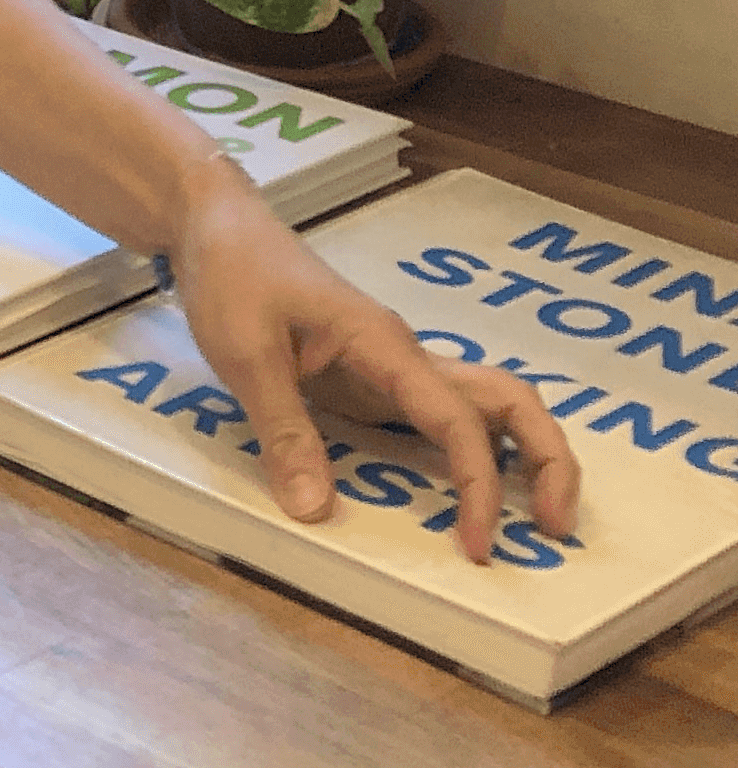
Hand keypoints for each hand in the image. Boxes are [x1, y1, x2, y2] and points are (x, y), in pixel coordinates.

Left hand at [168, 165, 581, 561]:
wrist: (213, 222)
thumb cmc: (232, 272)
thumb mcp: (245, 353)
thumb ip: (283, 429)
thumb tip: (315, 510)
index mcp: (384, 344)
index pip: (458, 420)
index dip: (479, 485)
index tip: (476, 544)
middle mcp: (403, 355)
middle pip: (507, 399)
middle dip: (547, 461)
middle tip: (553, 531)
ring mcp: (389, 366)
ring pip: (481, 405)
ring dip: (515, 456)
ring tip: (525, 521)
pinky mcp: (368, 377)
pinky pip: (432, 419)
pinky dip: (461, 456)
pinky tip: (451, 496)